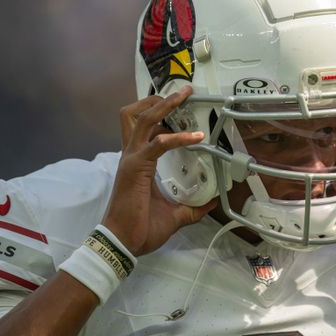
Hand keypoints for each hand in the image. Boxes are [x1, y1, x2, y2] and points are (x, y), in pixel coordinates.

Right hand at [101, 86, 216, 255]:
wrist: (123, 243)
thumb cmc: (141, 229)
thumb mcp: (175, 215)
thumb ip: (193, 207)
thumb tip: (212, 202)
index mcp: (138, 162)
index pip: (146, 129)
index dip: (161, 114)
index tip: (180, 105)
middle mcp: (132, 155)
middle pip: (138, 114)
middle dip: (160, 100)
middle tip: (183, 91)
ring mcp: (131, 159)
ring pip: (143, 119)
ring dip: (164, 106)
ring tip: (183, 96)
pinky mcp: (136, 167)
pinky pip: (158, 144)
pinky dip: (178, 137)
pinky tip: (196, 137)